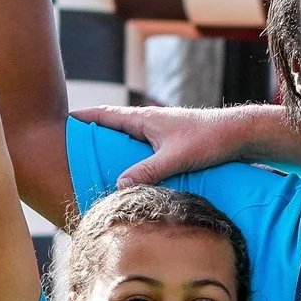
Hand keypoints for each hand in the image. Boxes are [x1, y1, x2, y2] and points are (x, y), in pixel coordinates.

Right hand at [70, 104, 225, 185]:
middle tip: (69, 145)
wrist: (238, 134)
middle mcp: (149, 122)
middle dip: (92, 133)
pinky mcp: (171, 142)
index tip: (62, 121)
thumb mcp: (175, 157)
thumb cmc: (209, 140)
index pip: (105, 115)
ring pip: (127, 138)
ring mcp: (160, 131)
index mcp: (144, 119)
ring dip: (111, 146)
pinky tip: (129, 170)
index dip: (83, 118)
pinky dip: (129, 155)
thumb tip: (119, 186)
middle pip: (112, 125)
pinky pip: (141, 147)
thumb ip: (148, 171)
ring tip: (92, 161)